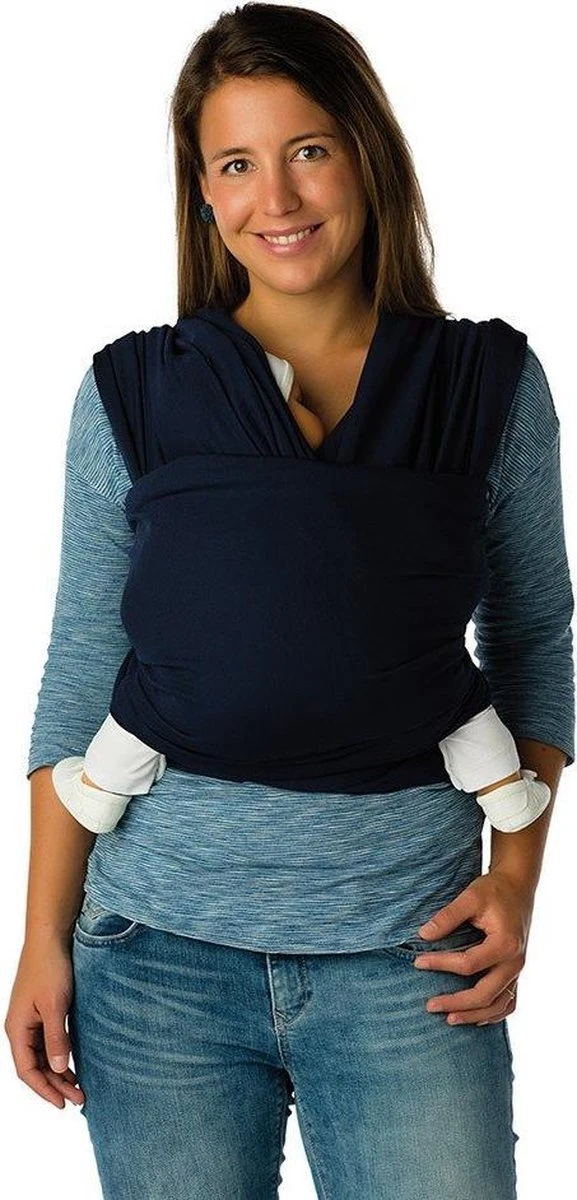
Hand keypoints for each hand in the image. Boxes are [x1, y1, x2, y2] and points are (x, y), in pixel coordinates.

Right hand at [4, 937, 85, 1108]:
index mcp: (17, 1029)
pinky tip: (72, 1064)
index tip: (63, 1104)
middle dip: (55, 1085)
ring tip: (78, 1087)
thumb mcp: (56, 1006)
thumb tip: (58, 1069)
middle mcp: (20, 1028)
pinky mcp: (40, 1012)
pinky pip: (47, 1043)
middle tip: (79, 1099)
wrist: (50, 938)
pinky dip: (59, 1056)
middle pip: (35, 1067)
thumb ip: (56, 1038)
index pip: (27, 1071)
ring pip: (41, 1056)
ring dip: (58, 1073)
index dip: (44, 1090)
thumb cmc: (50, 968)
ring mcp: (29, 1020)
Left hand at [412, 867, 534, 1025]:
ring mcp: (518, 970)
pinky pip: (509, 1002)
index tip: (418, 962)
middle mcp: (515, 962)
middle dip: (456, 1003)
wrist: (517, 887)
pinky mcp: (516, 972)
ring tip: (450, 1019)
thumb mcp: (470, 897)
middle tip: (429, 1006)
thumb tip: (423, 935)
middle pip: (485, 994)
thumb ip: (447, 916)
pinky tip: (476, 1018)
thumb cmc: (494, 891)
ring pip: (499, 1005)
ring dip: (474, 1015)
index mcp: (505, 944)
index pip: (468, 964)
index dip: (441, 964)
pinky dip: (493, 1013)